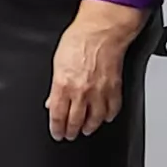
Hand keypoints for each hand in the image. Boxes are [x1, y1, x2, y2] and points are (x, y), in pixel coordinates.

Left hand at [44, 0, 141, 139]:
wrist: (101, 30)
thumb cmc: (78, 39)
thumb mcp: (57, 62)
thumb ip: (54, 85)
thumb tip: (52, 100)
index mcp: (63, 85)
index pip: (58, 116)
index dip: (57, 129)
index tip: (57, 133)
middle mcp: (81, 92)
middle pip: (75, 121)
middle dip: (71, 132)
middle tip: (69, 135)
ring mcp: (99, 92)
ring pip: (95, 119)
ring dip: (89, 127)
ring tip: (86, 129)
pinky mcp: (114, 88)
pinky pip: (112, 109)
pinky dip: (109, 116)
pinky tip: (105, 117)